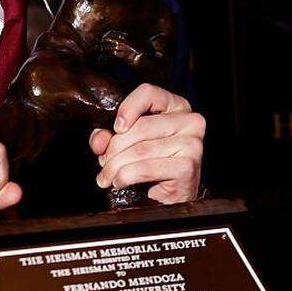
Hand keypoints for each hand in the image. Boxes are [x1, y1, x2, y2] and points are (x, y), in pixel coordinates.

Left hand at [89, 83, 203, 204]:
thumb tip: (99, 140)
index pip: (149, 93)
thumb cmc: (151, 165)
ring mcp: (192, 144)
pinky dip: (126, 177)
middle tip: (104, 162)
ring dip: (115, 166)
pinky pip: (146, 168)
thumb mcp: (127, 143)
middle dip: (114, 147)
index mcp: (176, 106)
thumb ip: (110, 137)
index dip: (127, 108)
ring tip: (107, 176)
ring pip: (140, 150)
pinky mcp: (188, 167)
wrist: (170, 197)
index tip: (116, 128)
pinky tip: (119, 182)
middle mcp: (190, 121)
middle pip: (141, 126)